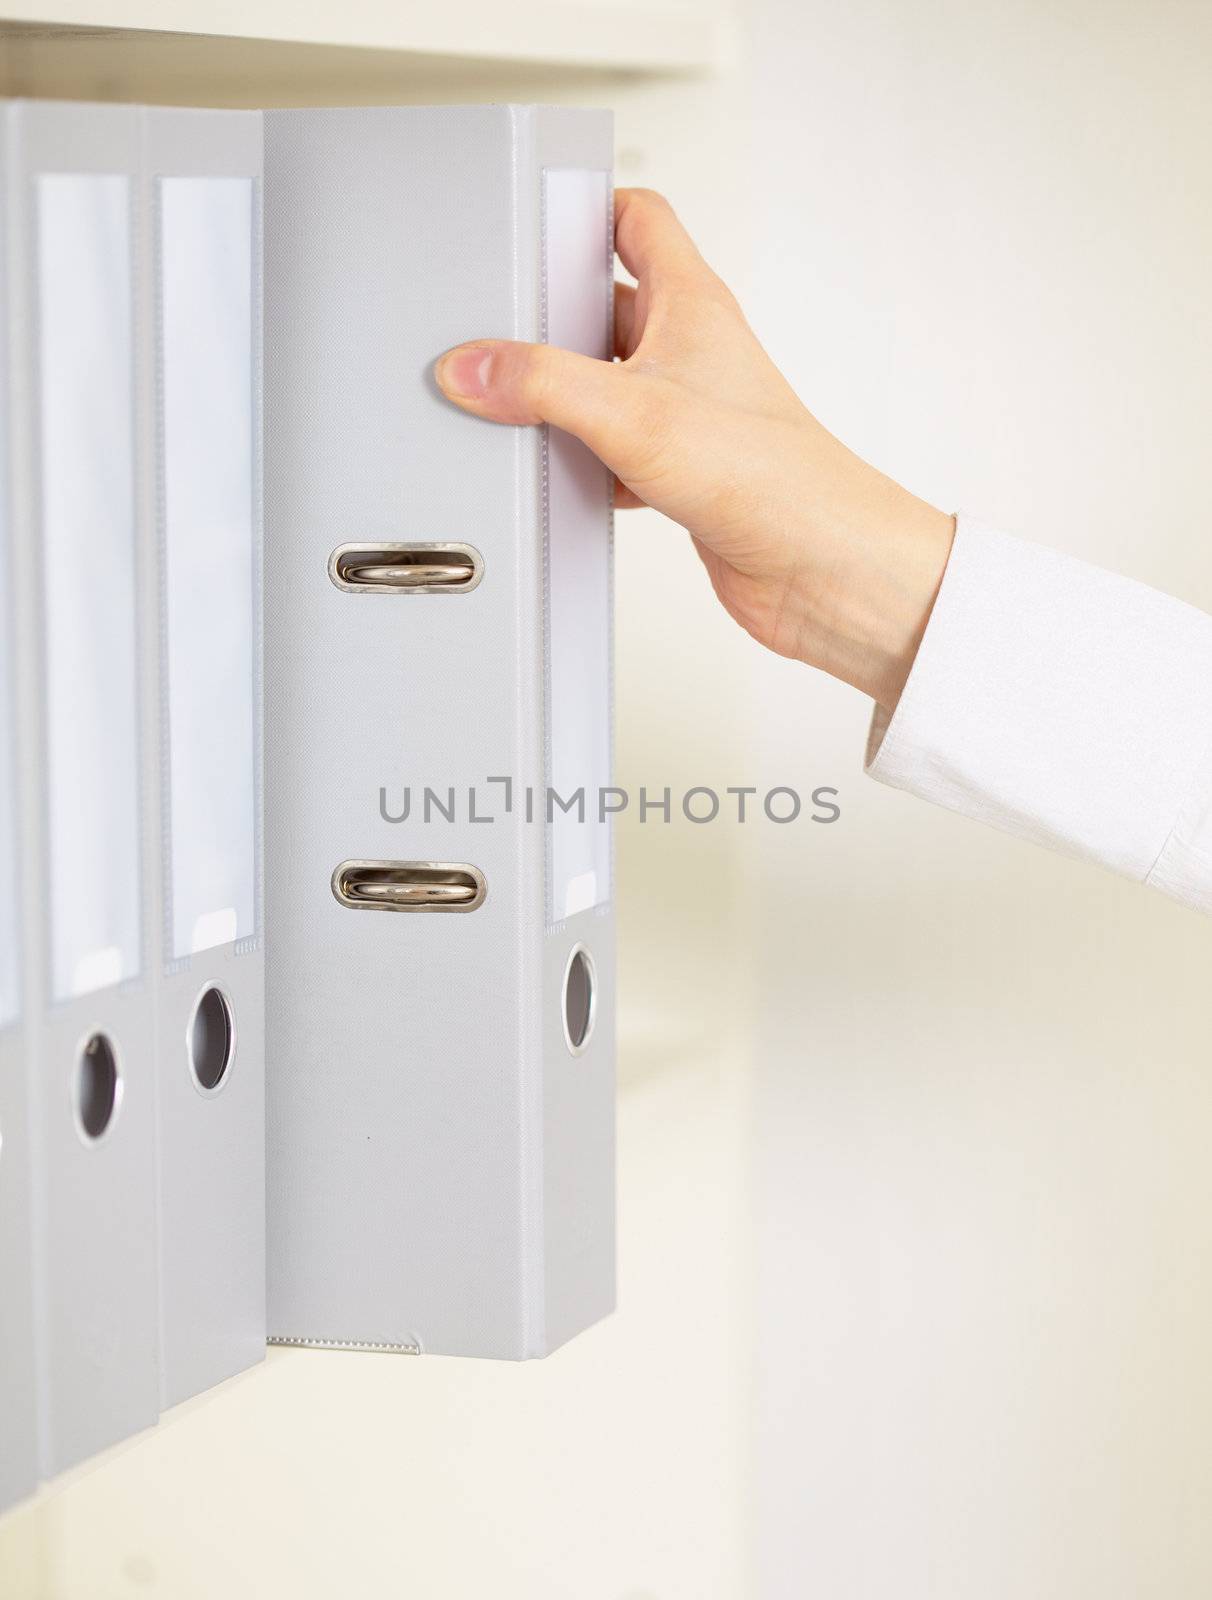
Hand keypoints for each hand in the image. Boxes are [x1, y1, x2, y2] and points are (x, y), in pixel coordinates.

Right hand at [435, 187, 953, 711]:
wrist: (821, 567)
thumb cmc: (771, 475)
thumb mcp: (632, 413)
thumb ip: (543, 384)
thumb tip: (474, 366)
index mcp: (691, 303)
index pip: (638, 219)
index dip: (586, 206)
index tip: (531, 218)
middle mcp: (690, 351)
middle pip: (604, 307)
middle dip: (549, 319)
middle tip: (497, 329)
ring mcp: (686, 412)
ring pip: (604, 385)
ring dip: (563, 400)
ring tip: (516, 408)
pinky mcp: (680, 471)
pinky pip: (613, 450)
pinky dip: (582, 462)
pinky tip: (561, 478)